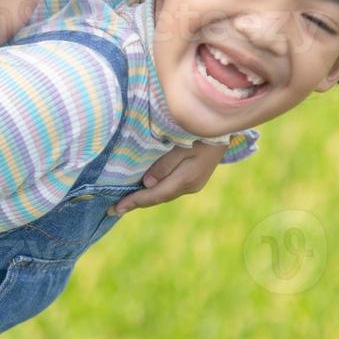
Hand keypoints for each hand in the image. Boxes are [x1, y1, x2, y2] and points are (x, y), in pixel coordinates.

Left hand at [110, 140, 225, 215]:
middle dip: (136, 203)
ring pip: (164, 195)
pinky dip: (154, 192)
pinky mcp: (194, 179)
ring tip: (125, 203)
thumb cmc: (201, 133)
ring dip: (145, 199)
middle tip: (113, 209)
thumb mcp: (181, 146)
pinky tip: (144, 191)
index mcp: (186, 180)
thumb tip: (148, 184)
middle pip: (158, 198)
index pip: (154, 195)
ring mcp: (194, 184)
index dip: (134, 202)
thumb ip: (164, 165)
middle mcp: (190, 186)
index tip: (115, 208)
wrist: (225, 129)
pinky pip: (169, 189)